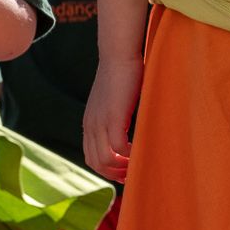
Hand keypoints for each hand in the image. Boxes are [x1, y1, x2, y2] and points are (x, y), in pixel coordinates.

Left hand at [82, 55, 142, 181]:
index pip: (91, 158)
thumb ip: (117, 116)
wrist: (119, 55)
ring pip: (105, 160)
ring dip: (121, 167)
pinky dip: (129, 154)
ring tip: (136, 164)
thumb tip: (129, 129)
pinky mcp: (113, 117)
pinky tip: (139, 150)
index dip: (107, 170)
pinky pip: (117, 147)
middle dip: (114, 173)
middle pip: (96, 163)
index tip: (125, 172)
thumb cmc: (123, 75)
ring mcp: (100, 122)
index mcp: (90, 124)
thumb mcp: (115, 101)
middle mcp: (91, 126)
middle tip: (133, 173)